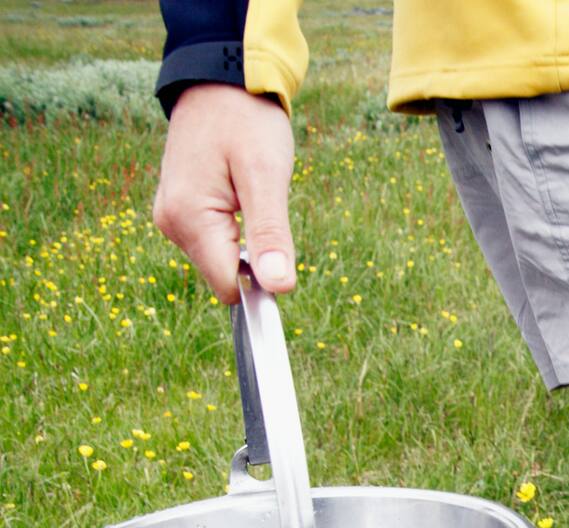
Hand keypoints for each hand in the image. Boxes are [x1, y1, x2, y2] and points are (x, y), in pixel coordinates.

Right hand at [153, 84, 295, 303]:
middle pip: (224, 275)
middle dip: (252, 257)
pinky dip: (234, 228)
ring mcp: (171, 217)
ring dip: (244, 239)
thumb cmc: (246, 120)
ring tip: (248, 192)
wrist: (220, 80)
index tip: (280, 251)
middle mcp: (170, 223)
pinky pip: (213, 240)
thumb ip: (270, 235)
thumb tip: (279, 288)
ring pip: (220, 259)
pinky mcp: (178, 211)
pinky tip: (237, 194)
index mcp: (188, 219)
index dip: (260, 284)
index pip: (227, 287)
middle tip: (264, 206)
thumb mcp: (266, 176)